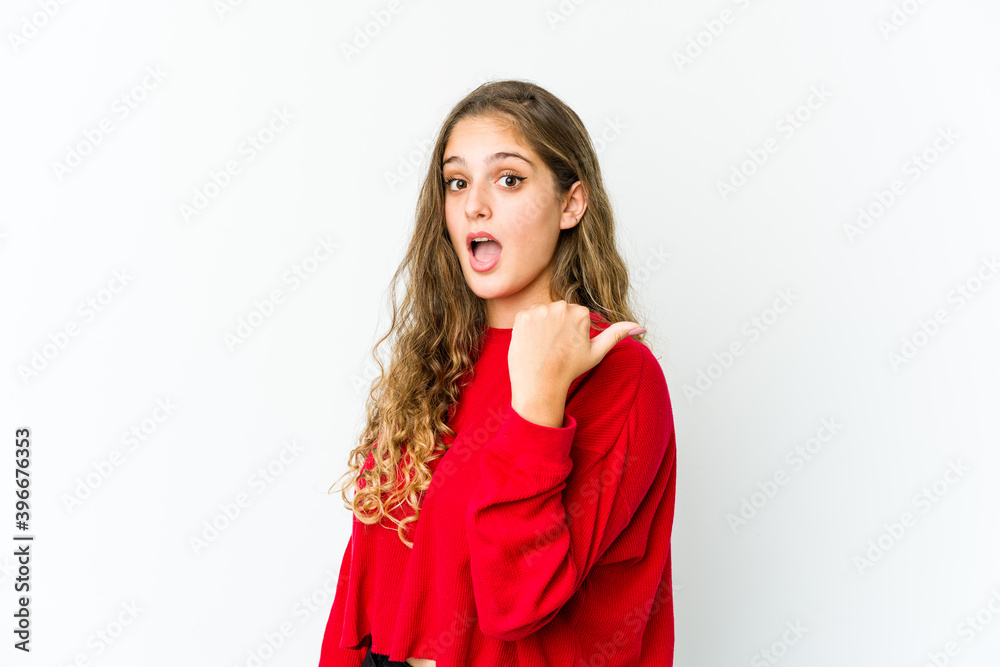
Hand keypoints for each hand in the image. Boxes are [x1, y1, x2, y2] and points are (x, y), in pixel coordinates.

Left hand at [508, 301, 642, 422]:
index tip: (567, 347)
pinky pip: (526, 317)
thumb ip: (617, 333)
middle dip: (557, 326)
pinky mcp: (521, 316)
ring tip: (543, 346)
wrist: (540, 384)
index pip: (575, 315)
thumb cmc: (569, 370)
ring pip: (542, 313)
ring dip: (542, 326)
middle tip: (555, 348)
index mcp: (579, 312)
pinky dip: (527, 328)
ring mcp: (539, 311)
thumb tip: (641, 326)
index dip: (571, 332)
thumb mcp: (597, 352)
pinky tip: (532, 343)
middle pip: (558, 311)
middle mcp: (560, 306)